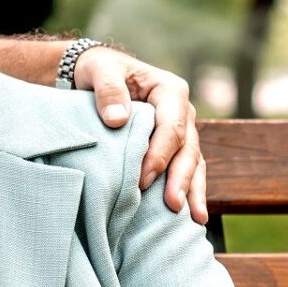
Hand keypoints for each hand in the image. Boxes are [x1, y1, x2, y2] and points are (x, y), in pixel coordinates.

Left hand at [72, 47, 206, 223]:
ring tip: (193, 217)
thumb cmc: (98, 69)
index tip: (143, 179)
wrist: (94, 72)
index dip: (159, 154)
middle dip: (180, 178)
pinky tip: (191, 214)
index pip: (171, 127)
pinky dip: (189, 189)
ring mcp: (180, 129)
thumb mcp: (99, 70)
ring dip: (191, 189)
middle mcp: (181, 111)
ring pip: (192, 162)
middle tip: (172, 205)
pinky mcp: (172, 144)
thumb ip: (109, 90)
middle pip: (187, 148)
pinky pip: (186, 168)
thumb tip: (117, 120)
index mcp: (169, 90)